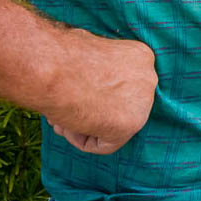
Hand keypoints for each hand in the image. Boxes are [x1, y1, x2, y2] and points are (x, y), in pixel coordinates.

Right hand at [46, 29, 157, 154]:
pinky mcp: (131, 125)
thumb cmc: (59, 57)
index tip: (72, 92)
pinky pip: (106, 144)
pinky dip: (80, 139)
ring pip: (113, 125)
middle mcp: (148, 77)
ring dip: (82, 125)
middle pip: (119, 105)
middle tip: (63, 108)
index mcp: (140, 57)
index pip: (123, 84)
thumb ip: (99, 72)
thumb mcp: (88, 56)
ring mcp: (143, 102)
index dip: (93, 92)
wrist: (51, 66)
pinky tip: (66, 124)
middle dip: (89, 110)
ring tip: (59, 115)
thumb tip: (92, 88)